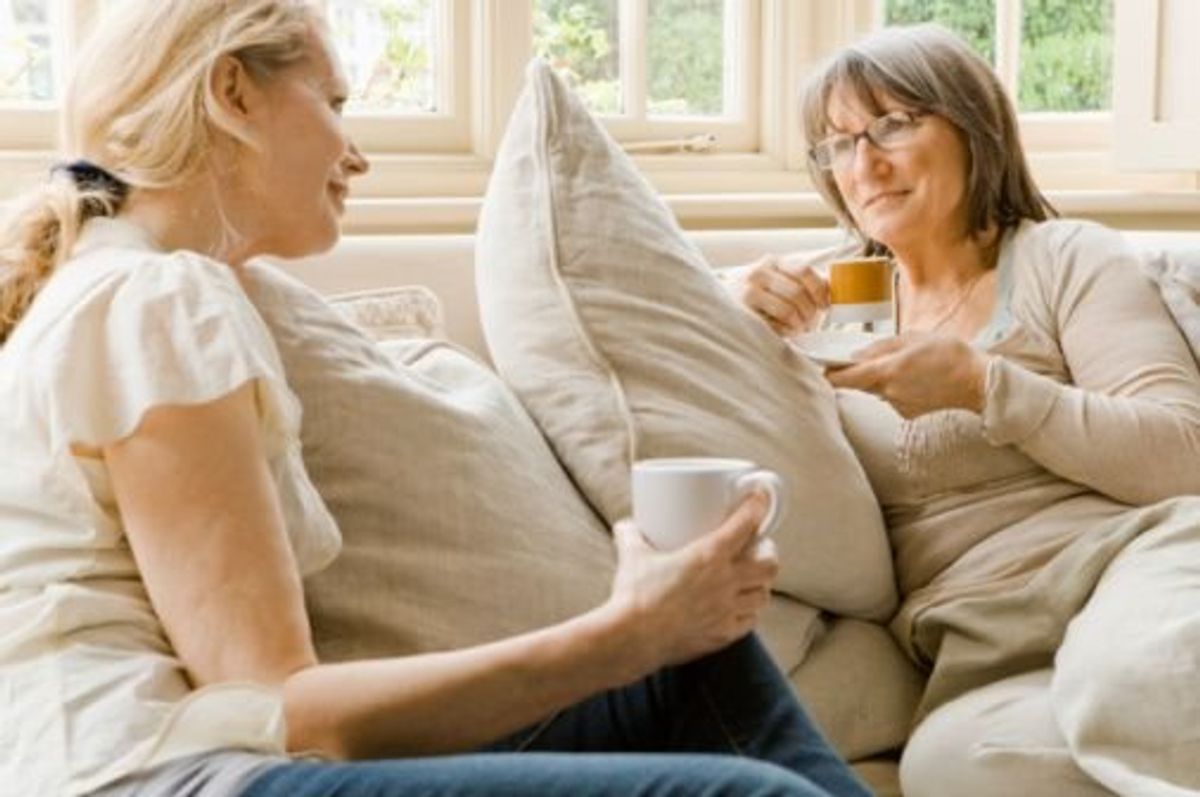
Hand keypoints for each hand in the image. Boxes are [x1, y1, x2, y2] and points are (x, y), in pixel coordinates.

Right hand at [606, 494, 778, 672]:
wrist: (631, 640)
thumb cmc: (634, 596)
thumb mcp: (631, 556)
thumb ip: (631, 535)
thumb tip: (627, 526)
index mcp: (708, 555)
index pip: (746, 524)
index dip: (758, 505)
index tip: (760, 496)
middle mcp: (725, 582)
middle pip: (769, 562)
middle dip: (768, 551)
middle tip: (757, 546)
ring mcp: (727, 611)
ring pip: (764, 593)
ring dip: (760, 583)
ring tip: (750, 578)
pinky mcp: (723, 634)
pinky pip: (750, 620)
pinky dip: (749, 611)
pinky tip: (738, 607)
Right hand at [733, 253, 830, 336]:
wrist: (723, 310)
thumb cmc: (760, 299)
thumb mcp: (781, 283)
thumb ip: (804, 283)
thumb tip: (832, 288)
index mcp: (773, 262)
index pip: (804, 270)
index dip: (820, 290)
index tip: (825, 306)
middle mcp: (758, 272)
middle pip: (798, 293)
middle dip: (810, 312)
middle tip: (810, 323)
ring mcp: (748, 292)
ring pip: (788, 310)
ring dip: (798, 324)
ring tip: (796, 328)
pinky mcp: (743, 313)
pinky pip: (774, 325)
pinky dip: (784, 331)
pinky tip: (781, 331)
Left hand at [825, 332, 988, 418]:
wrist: (977, 382)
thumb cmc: (949, 355)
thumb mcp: (913, 338)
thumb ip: (881, 347)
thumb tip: (856, 355)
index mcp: (886, 372)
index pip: (843, 379)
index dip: (830, 373)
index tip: (827, 366)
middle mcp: (888, 393)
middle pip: (858, 384)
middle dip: (859, 372)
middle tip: (873, 357)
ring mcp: (897, 405)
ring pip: (876, 390)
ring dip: (880, 379)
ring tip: (905, 364)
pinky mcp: (908, 413)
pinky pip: (892, 397)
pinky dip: (896, 388)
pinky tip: (916, 378)